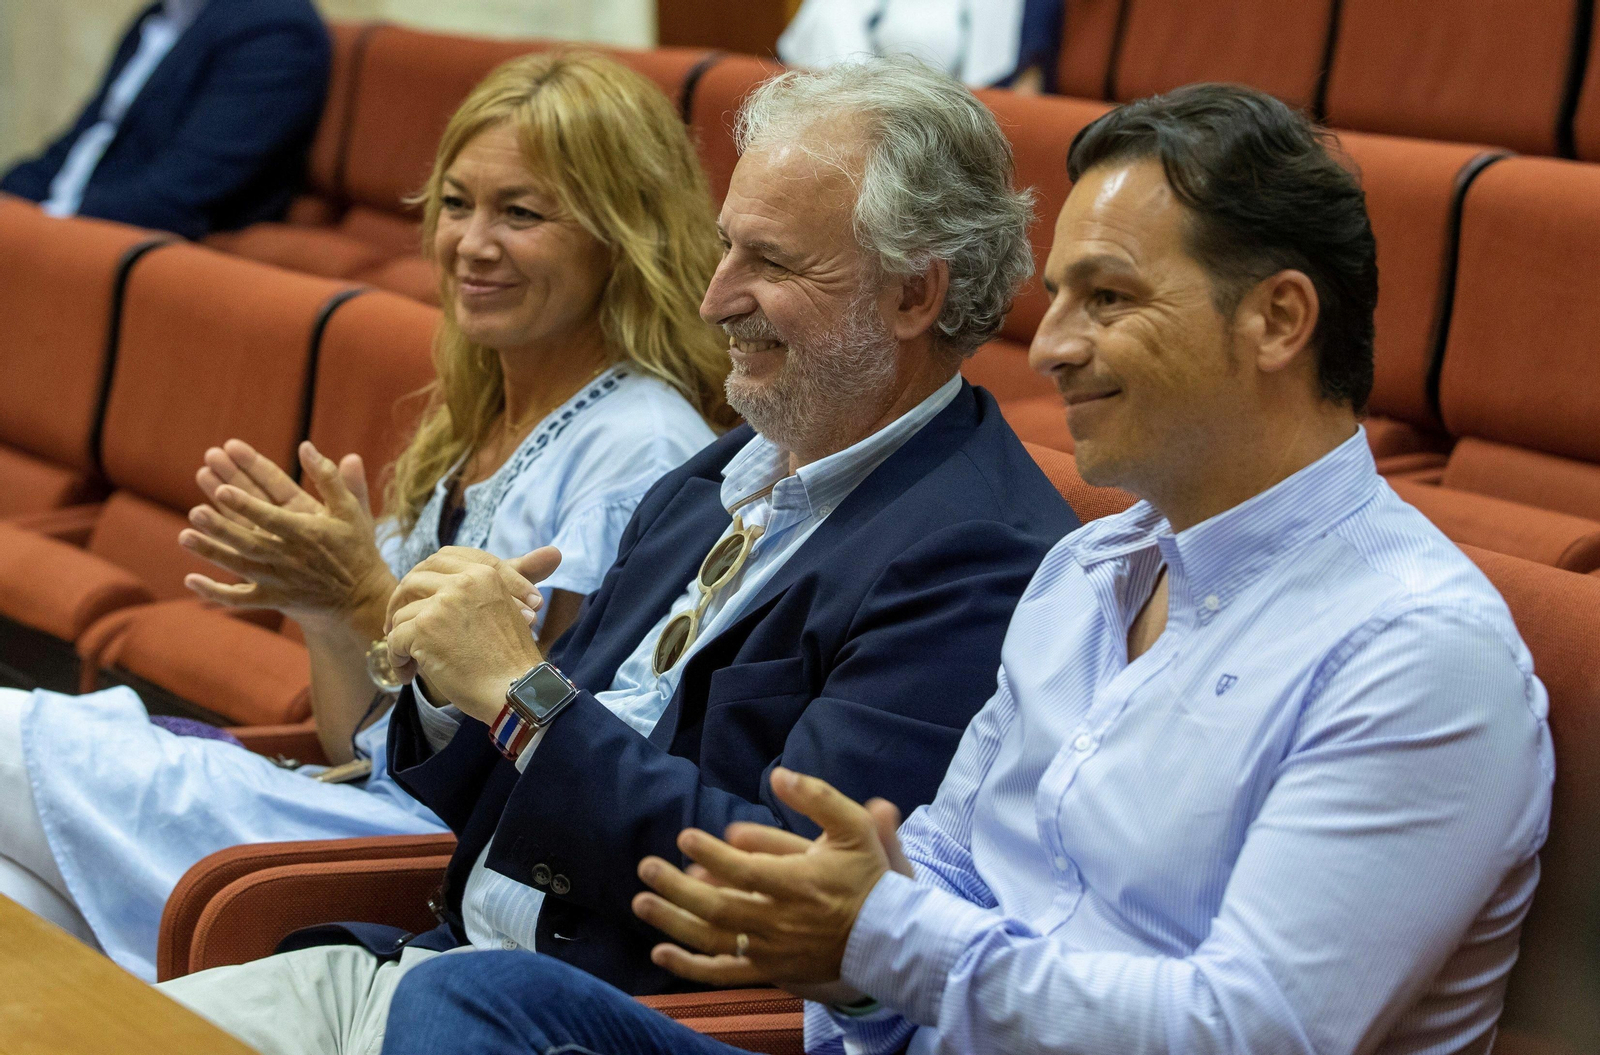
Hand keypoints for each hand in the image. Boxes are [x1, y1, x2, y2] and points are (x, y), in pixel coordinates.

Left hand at [180, 440, 393, 636]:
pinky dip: (215, 592)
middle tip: (195, 512)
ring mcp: (279, 580)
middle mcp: (289, 557)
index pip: (271, 516)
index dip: (247, 505)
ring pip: (239, 566)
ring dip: (211, 552)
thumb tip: (306, 446)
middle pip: (249, 540)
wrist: (363, 599)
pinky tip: (190, 579)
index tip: (223, 490)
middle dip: (222, 527)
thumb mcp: (350, 510)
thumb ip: (330, 478)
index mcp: (306, 532)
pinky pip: (240, 599)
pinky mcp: (273, 599)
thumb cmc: (356, 548)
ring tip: (183, 536)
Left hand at [385, 546, 562, 721]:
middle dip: (401, 601)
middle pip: (414, 579)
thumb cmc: (515, 656)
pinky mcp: (424, 629)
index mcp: (485, 573)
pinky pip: (395, 639)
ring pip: (402, 613)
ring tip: (409, 659)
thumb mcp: (519, 607)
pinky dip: (396, 659)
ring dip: (400, 637)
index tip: (422, 599)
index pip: (442, 558)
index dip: (426, 577)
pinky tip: (407, 673)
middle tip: (398, 624)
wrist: (516, 691)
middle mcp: (464, 581)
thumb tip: (554, 551)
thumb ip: (524, 576)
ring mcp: (442, 604)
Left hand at [631, 767, 913, 997]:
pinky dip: (689, 966)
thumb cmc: (866, 876)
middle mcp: (781, 921)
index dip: (712, 855)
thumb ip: (818, 797)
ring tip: (641, 902)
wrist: (886, 936)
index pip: (745, 872)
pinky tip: (659, 953)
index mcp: (799, 884)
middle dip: (677, 888)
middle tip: (647, 868)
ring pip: (713, 940)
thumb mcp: (853, 827)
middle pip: (719, 908)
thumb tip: (780, 774)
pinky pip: (723, 973)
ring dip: (673, 922)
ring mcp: (772, 951)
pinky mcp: (769, 970)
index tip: (685, 835)